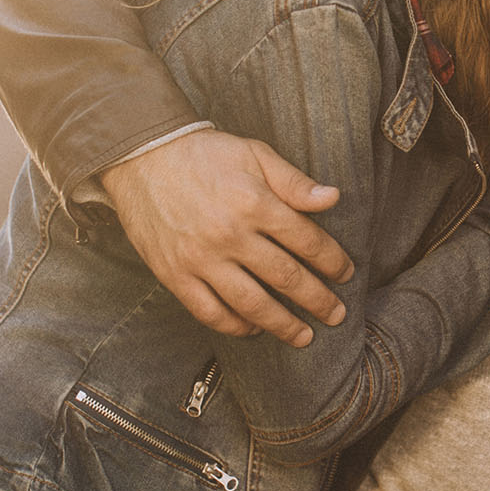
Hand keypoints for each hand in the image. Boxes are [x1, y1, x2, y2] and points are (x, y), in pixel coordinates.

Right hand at [100, 129, 354, 346]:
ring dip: (283, 325)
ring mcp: (201, 259)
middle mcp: (230, 235)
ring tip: (304, 336)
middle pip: (286, 277)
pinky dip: (235, 326)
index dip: (332, 260)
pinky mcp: (175, 275)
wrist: (143, 157)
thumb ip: (294, 182)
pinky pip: (210, 312)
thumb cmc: (204, 154)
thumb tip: (333, 199)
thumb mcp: (254, 154)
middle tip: (337, 314)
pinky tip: (253, 328)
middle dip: (318, 300)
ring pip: (252, 304)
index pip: (306, 241)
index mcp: (255, 202)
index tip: (345, 273)